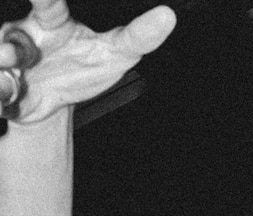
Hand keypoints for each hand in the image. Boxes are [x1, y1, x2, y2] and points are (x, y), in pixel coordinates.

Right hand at [0, 0, 174, 123]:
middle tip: (14, 54)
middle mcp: (23, 35)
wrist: (56, 101)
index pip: (47, 1)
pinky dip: (2, 96)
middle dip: (8, 44)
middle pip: (9, 35)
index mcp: (51, 21)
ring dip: (7, 77)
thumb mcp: (117, 53)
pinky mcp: (0, 86)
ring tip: (18, 80)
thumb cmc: (84, 66)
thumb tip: (168, 15)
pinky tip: (14, 93)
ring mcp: (7, 59)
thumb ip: (138, 35)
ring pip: (0, 64)